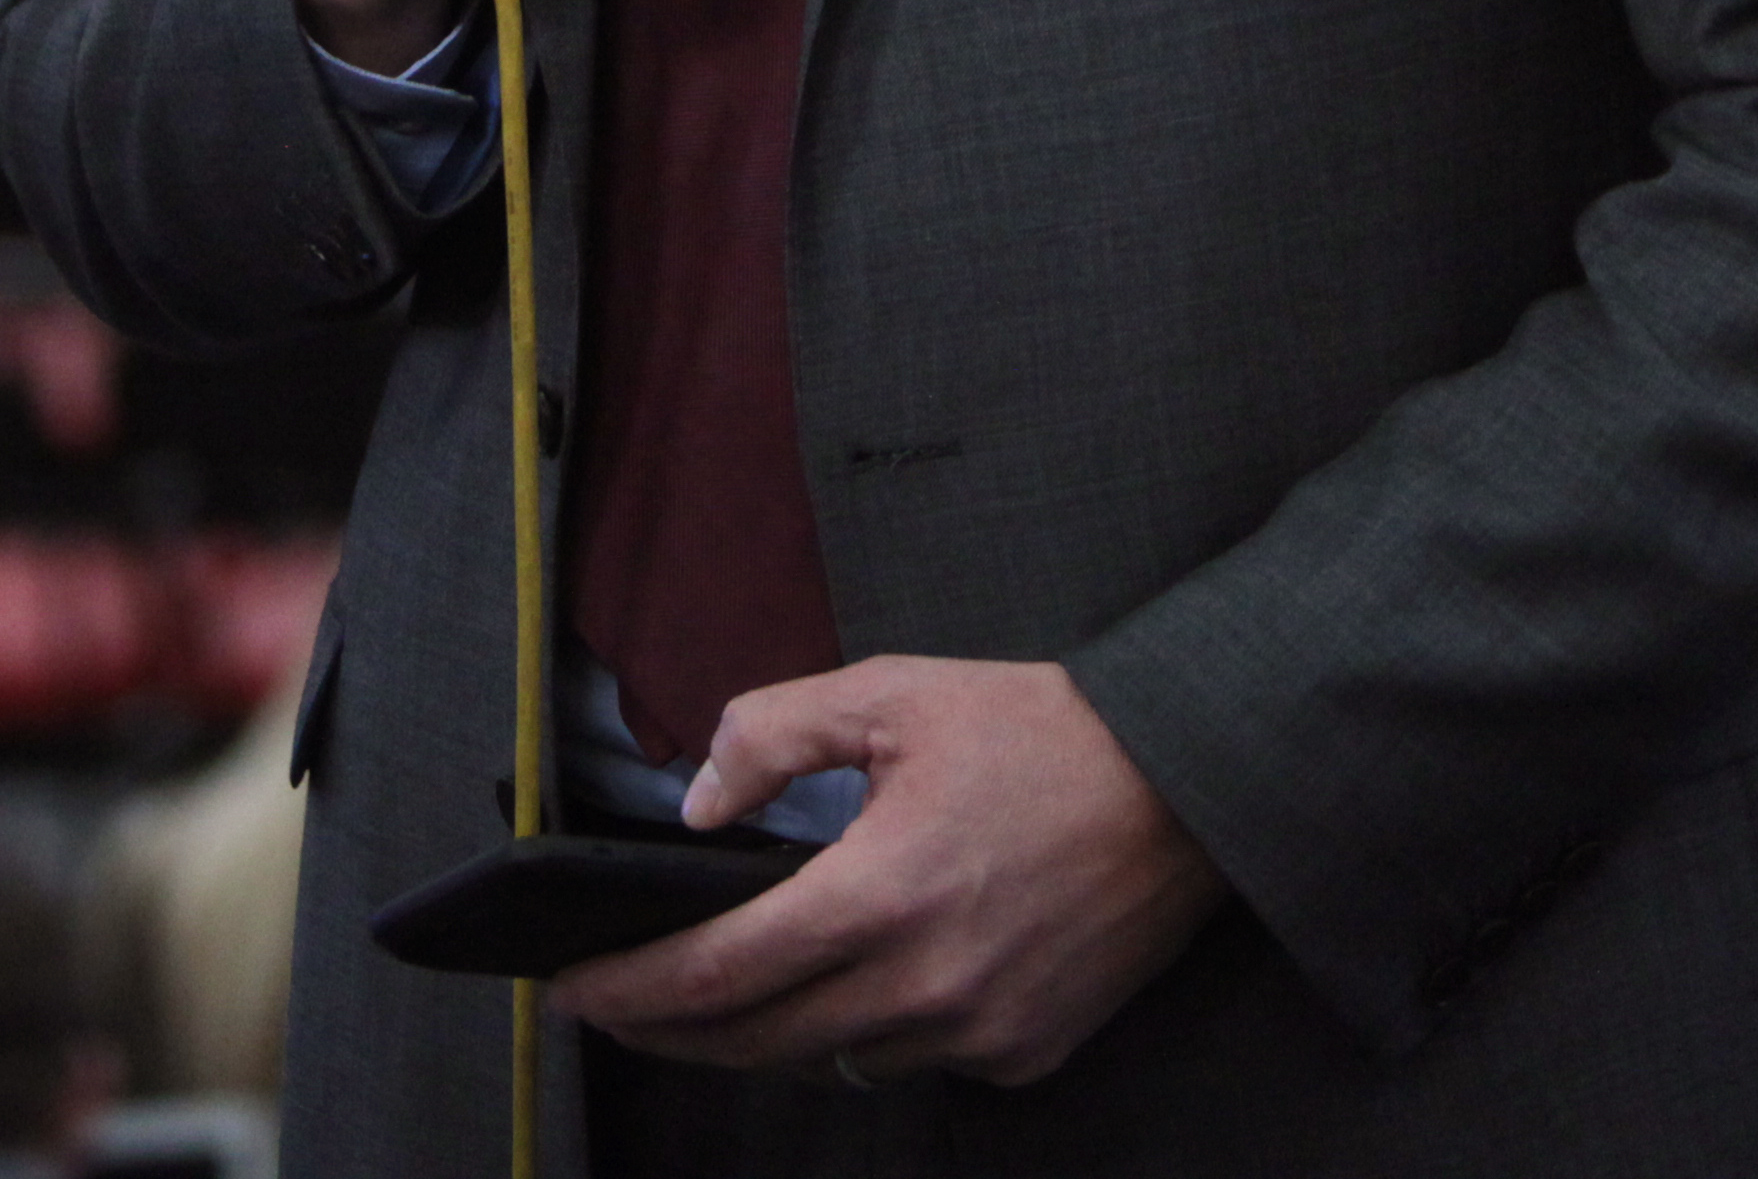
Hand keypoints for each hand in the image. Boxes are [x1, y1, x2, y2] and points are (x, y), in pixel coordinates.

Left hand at [546, 658, 1226, 1089]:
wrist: (1186, 786)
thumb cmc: (1041, 729)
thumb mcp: (892, 694)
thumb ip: (773, 737)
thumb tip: (697, 802)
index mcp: (880, 894)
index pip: (716, 973)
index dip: (629, 991)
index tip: (571, 988)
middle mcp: (924, 985)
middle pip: (754, 1042)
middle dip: (669, 1029)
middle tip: (618, 1006)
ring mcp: (978, 1032)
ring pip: (829, 1063)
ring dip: (763, 1038)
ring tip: (719, 996)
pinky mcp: (1023, 1052)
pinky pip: (909, 1064)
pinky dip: (862, 1035)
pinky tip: (848, 990)